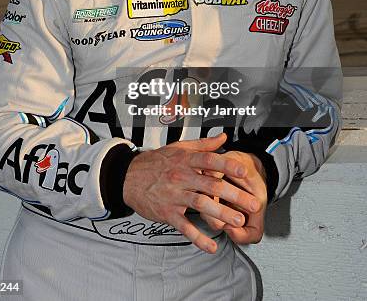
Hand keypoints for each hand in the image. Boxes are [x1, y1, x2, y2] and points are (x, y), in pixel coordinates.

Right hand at [122, 134, 261, 252]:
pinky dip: (198, 238)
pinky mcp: (167, 213)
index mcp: (185, 160)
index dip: (227, 165)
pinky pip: (185, 227)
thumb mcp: (178, 148)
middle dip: (234, 195)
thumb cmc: (156, 162)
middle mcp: (181, 176)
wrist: (128, 177)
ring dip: (222, 214)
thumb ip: (203, 144)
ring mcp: (174, 196)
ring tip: (239, 221)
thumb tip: (223, 137)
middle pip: (211, 185)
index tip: (244, 172)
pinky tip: (212, 246)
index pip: (209, 160)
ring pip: (201, 205)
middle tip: (253, 204)